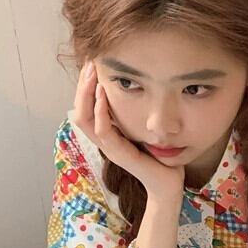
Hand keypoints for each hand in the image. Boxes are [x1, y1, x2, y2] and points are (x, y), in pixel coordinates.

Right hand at [73, 60, 184, 200]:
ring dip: (87, 93)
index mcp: (107, 134)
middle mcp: (104, 140)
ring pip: (85, 119)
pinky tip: (104, 95)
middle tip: (89, 63)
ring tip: (93, 73)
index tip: (91, 64)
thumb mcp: (143, 128)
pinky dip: (101, 112)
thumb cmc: (159, 156)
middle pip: (79, 110)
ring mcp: (109, 148)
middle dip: (82, 85)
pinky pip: (103, 131)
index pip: (85, 107)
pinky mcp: (119, 154)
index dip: (85, 86)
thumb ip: (135, 113)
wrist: (168, 184)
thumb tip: (138, 86)